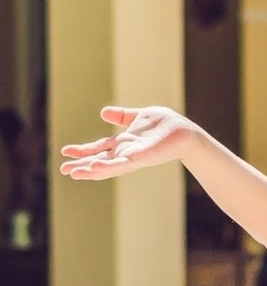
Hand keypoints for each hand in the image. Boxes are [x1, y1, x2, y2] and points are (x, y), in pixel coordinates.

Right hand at [59, 106, 197, 179]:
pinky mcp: (141, 158)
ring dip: (91, 169)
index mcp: (124, 143)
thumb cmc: (166, 124)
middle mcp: (127, 152)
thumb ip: (122, 116)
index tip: (66, 153)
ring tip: (75, 173)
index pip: (100, 148)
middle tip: (64, 170)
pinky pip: (122, 163)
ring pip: (108, 165)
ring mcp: (133, 156)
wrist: (184, 130)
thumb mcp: (138, 116)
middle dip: (82, 165)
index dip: (83, 151)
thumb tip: (103, 112)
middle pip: (100, 160)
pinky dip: (108, 166)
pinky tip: (95, 166)